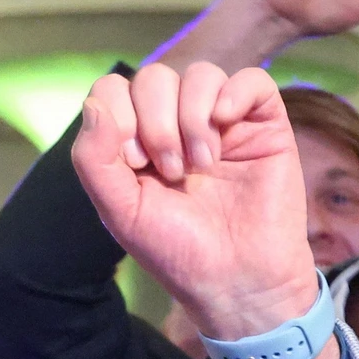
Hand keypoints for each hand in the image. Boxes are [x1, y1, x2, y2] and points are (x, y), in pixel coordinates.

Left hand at [74, 61, 326, 358]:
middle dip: (157, 122)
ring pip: (201, 75)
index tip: (137, 165)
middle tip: (173, 171)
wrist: (237, 283)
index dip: (119, 115)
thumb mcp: (119, 210)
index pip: (115, 90)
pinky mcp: (265, 126)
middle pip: (155, 77)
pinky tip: (226, 125)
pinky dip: (235, 93)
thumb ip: (94, 158)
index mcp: (139, 139)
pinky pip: (252, 81)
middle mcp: (179, 123)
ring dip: (192, 117)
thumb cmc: (179, 252)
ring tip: (202, 164)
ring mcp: (224, 123)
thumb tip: (97, 103)